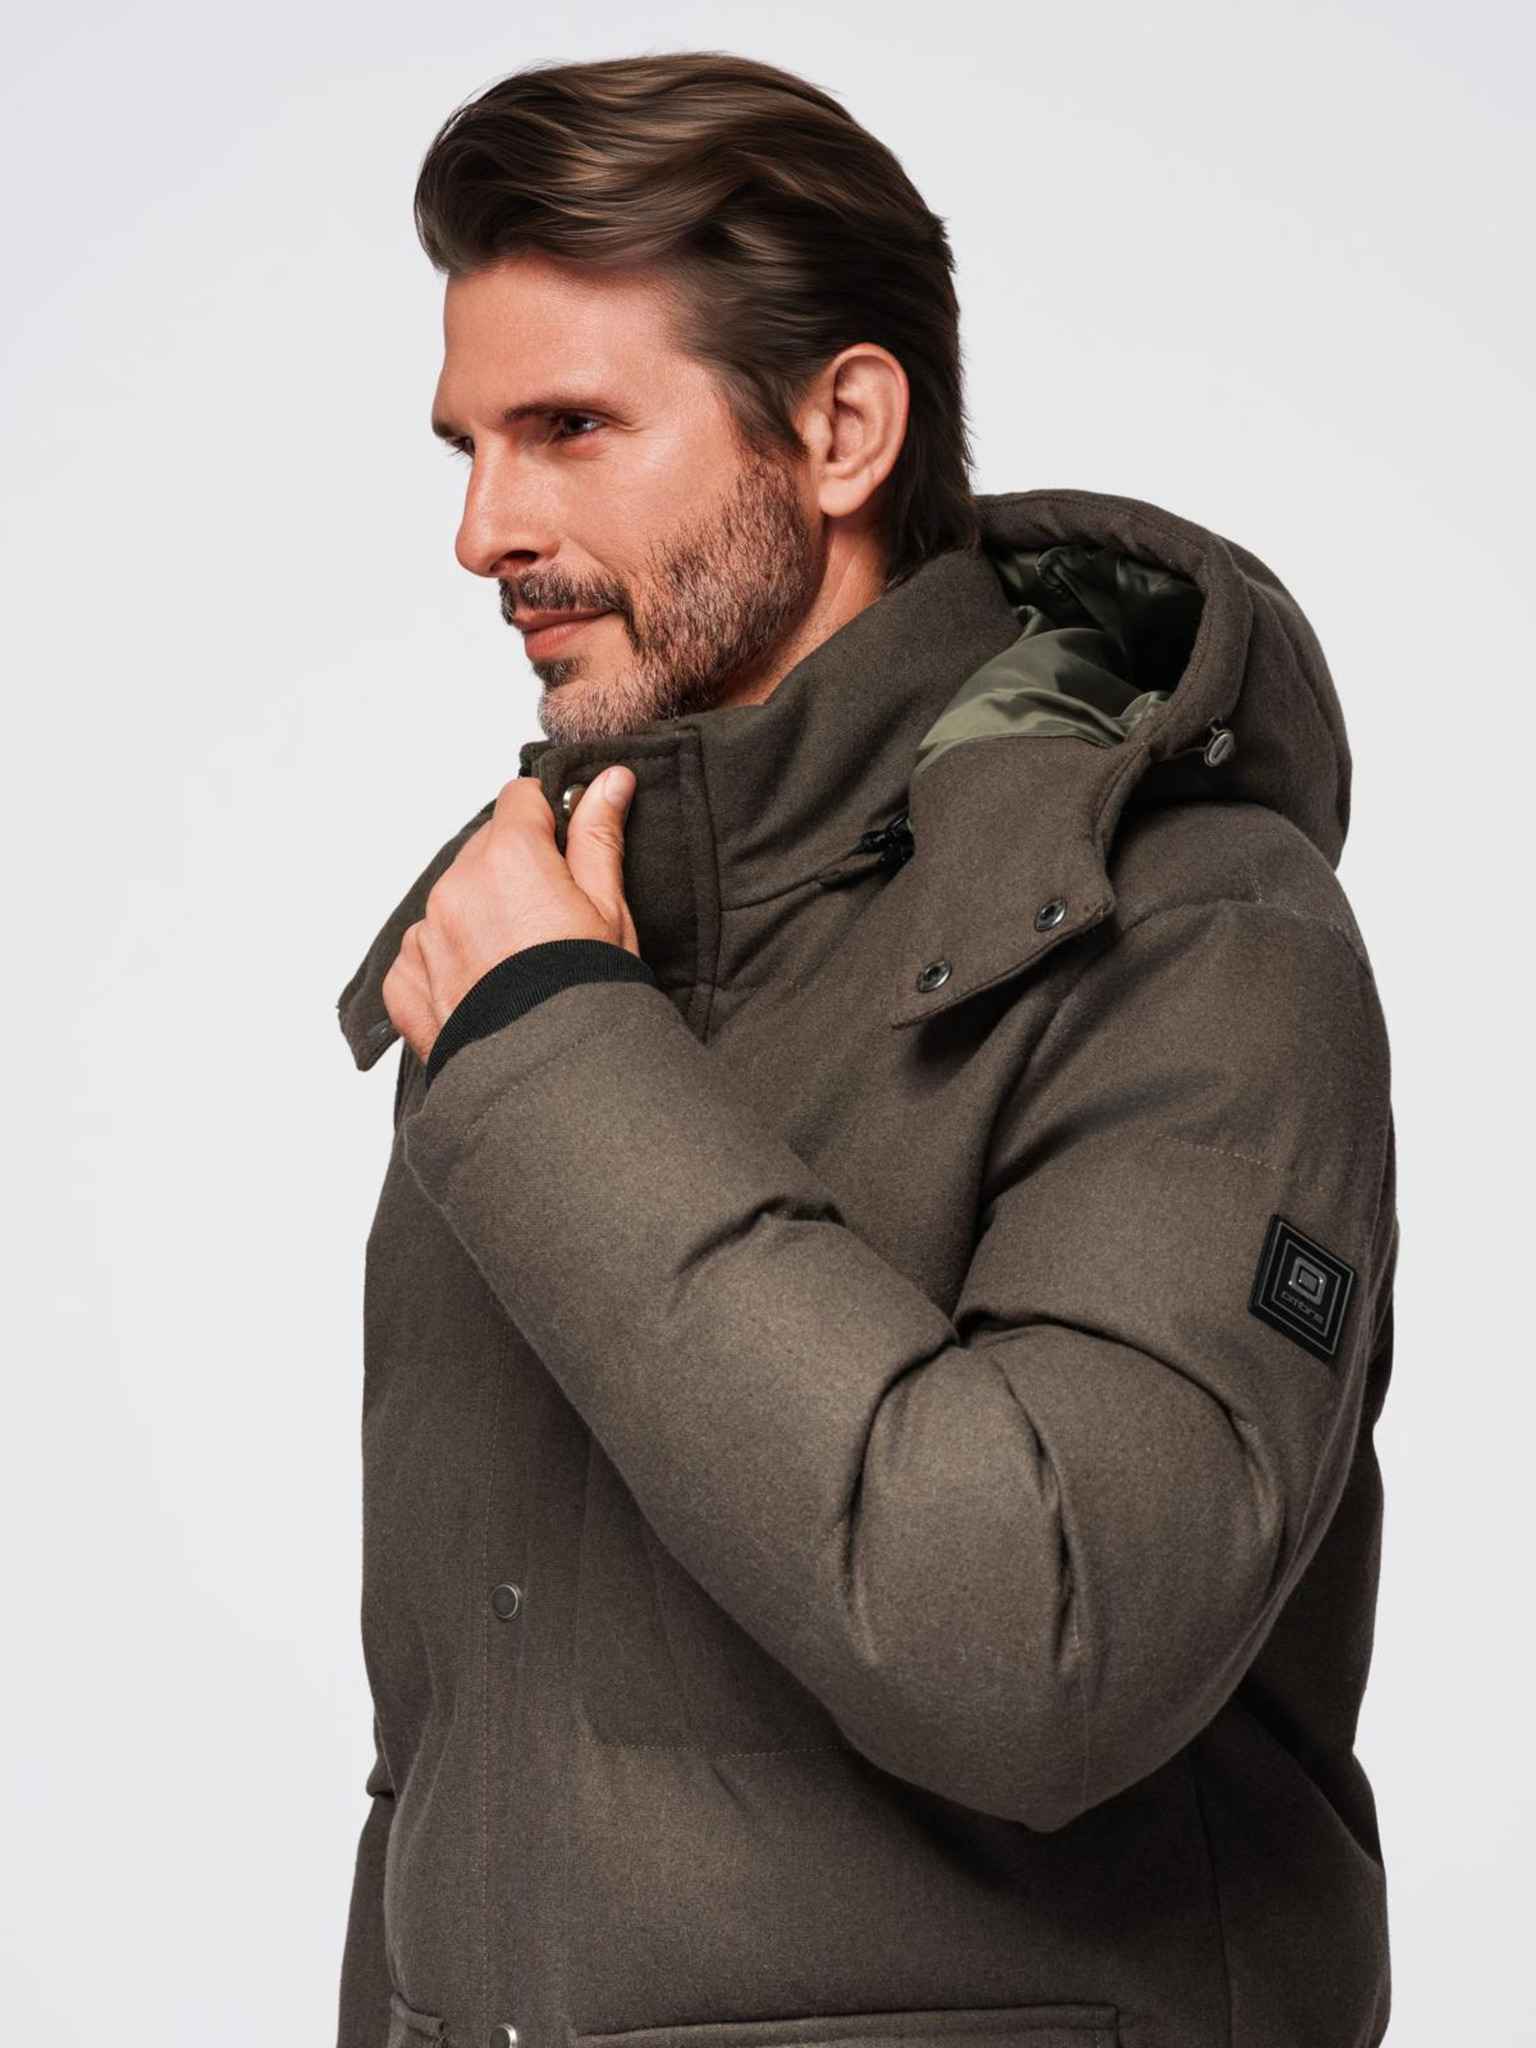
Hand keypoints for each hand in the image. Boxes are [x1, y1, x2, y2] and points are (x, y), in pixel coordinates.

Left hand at [382, 765, 639, 1066]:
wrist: (555, 1078)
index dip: (548, 822)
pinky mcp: (405, 982)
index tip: (565, 855)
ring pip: (452, 901)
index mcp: (508, 856)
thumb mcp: (609, 907)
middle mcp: (455, 887)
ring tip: (518, 965)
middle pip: (484, 851)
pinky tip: (485, 990)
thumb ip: (599, 835)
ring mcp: (425, 936)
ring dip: (478, 916)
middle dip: (513, 872)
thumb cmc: (589, 992)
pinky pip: (422, 953)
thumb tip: (610, 779)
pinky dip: (447, 963)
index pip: (520, 799)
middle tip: (550, 922)